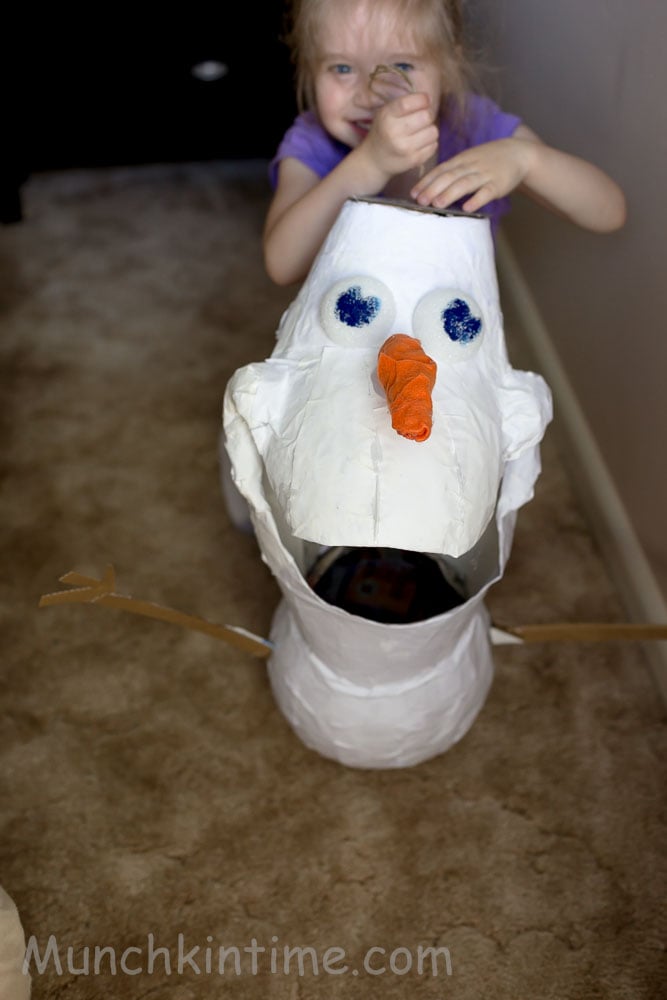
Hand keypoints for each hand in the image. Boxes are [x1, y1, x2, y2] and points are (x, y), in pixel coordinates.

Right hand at [360, 92, 438, 179]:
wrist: (374, 160)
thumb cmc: (384, 131)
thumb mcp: (386, 113)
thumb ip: (405, 104)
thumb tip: (429, 99)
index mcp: (387, 116)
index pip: (410, 102)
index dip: (423, 99)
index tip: (424, 101)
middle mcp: (394, 132)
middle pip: (426, 116)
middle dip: (427, 116)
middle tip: (421, 120)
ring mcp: (405, 148)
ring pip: (433, 132)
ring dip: (430, 131)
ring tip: (420, 133)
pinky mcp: (414, 160)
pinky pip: (434, 145)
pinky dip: (430, 143)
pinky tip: (420, 144)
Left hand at [410, 136, 537, 211]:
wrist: (519, 153)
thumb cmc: (489, 159)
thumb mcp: (469, 159)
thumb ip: (453, 171)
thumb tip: (431, 187)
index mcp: (462, 159)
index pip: (440, 170)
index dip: (426, 181)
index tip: (413, 193)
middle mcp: (471, 165)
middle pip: (449, 176)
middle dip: (433, 189)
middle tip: (420, 201)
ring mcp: (485, 174)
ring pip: (465, 183)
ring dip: (450, 194)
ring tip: (436, 204)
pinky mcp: (498, 184)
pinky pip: (486, 192)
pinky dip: (476, 200)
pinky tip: (467, 208)